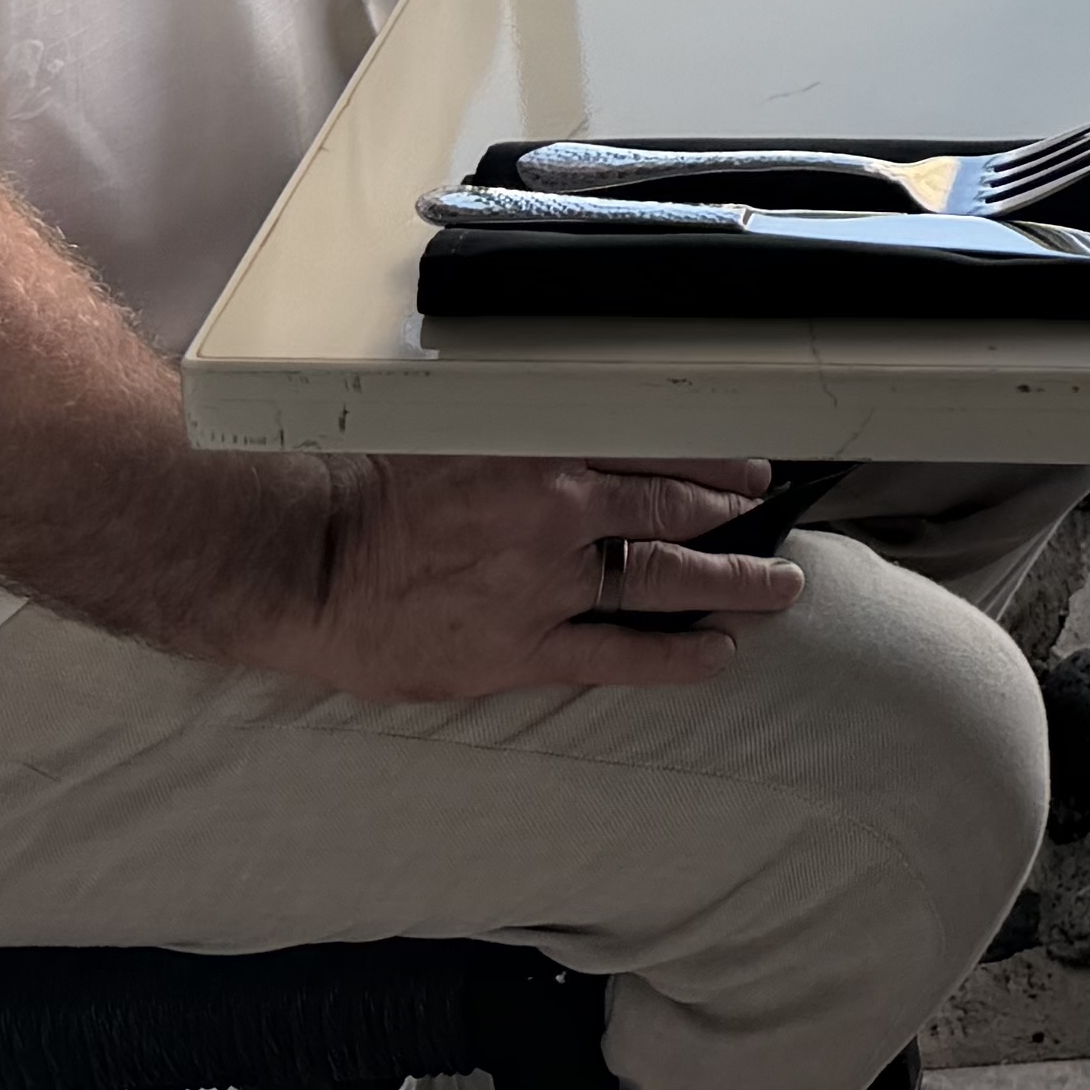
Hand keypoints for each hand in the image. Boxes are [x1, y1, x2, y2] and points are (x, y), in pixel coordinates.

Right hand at [242, 455, 802, 699]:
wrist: (311, 560)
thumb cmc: (369, 492)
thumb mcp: (455, 434)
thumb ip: (518, 439)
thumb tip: (569, 435)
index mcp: (543, 452)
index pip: (652, 452)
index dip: (707, 461)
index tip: (743, 465)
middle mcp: (561, 514)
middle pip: (672, 511)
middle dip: (731, 511)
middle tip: (769, 510)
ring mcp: (549, 586)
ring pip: (664, 580)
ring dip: (731, 582)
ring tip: (778, 587)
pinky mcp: (526, 650)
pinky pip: (621, 655)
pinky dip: (677, 655)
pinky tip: (719, 653)